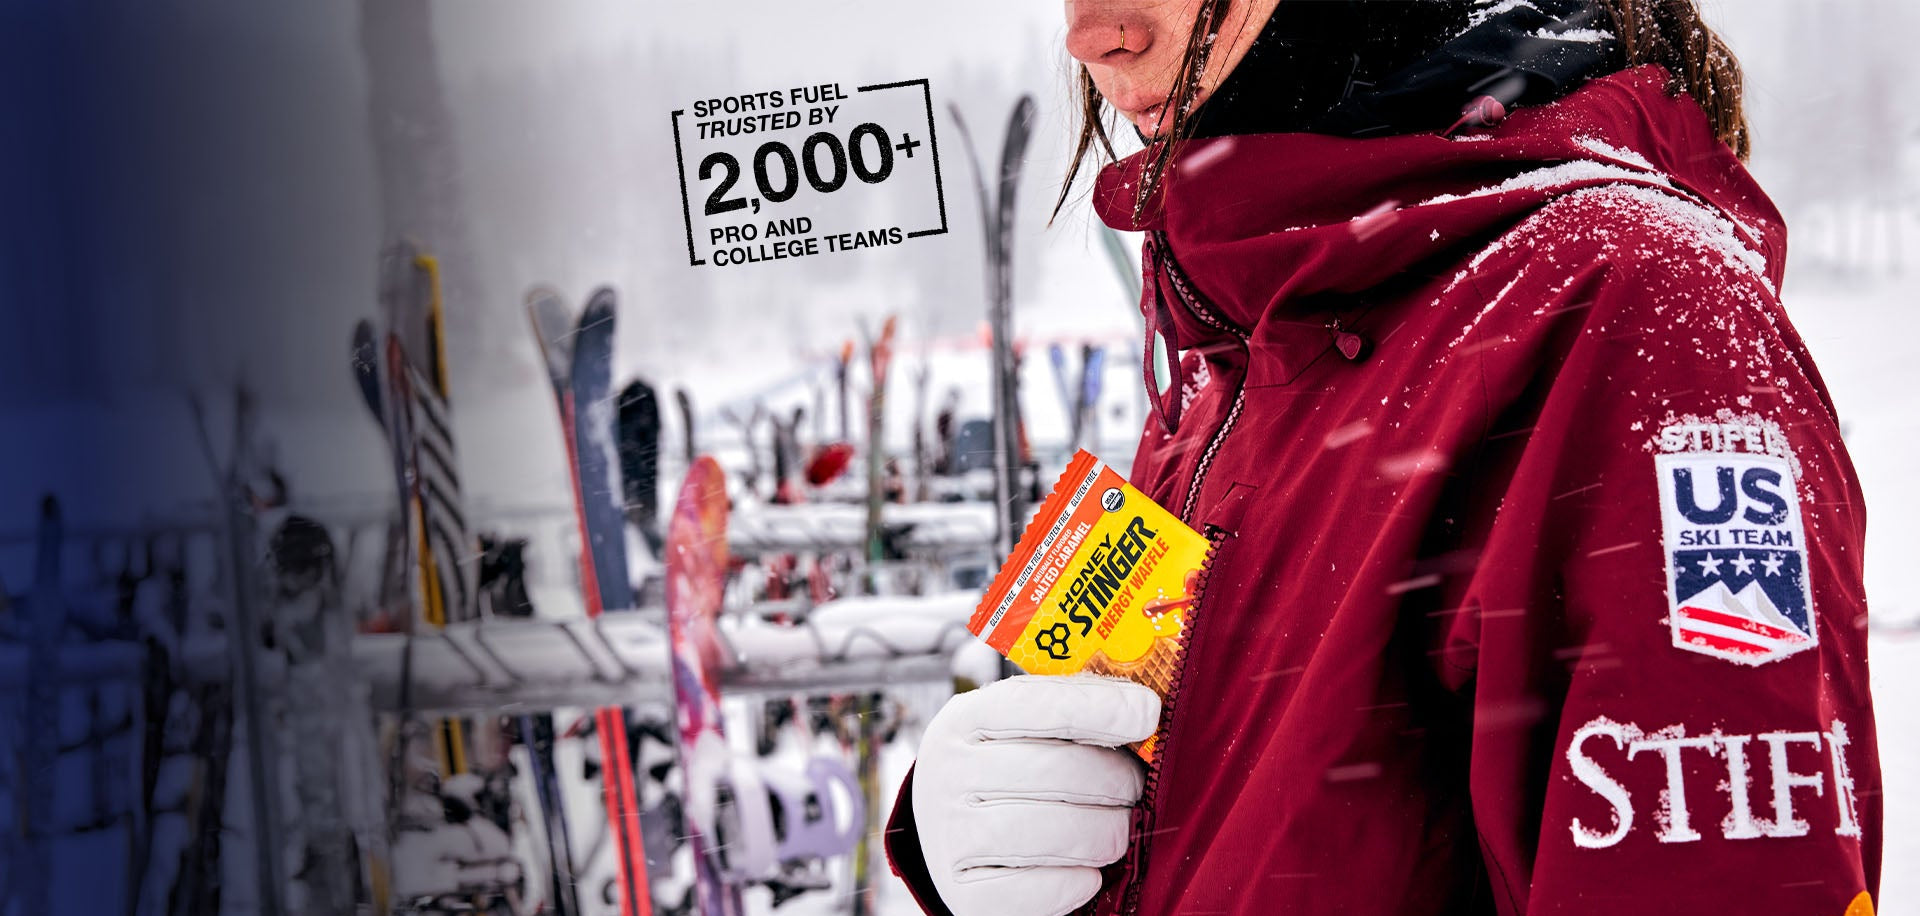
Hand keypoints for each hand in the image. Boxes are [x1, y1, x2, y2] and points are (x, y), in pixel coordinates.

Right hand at [913, 675, 1160, 915]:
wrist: (954, 837)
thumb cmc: (1009, 772)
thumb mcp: (1023, 727)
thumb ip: (1073, 707)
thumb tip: (1143, 707)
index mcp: (965, 720)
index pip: (1036, 704)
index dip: (1099, 707)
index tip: (1147, 714)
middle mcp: (949, 773)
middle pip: (1056, 771)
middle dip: (1116, 781)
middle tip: (1134, 789)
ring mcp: (951, 835)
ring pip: (1051, 832)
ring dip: (1103, 834)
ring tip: (1115, 833)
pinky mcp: (963, 892)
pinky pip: (1037, 890)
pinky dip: (1075, 883)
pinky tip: (1086, 873)